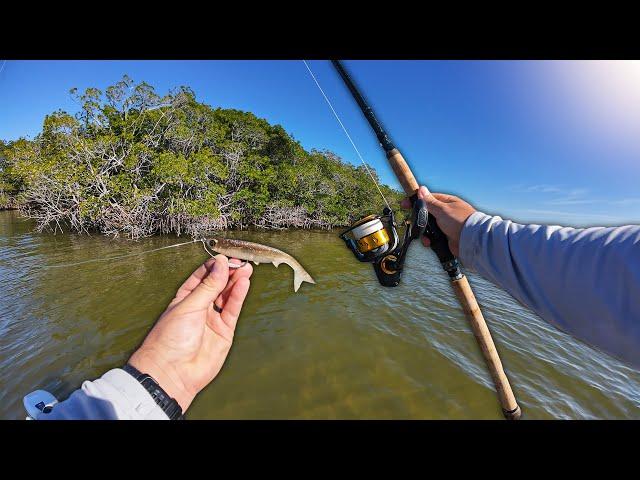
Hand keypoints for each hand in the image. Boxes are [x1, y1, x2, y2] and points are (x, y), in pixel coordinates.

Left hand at [128, 255, 251, 411]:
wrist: (172, 373)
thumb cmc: (169, 340)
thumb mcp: (189, 306)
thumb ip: (208, 286)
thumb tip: (220, 265)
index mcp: (185, 298)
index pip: (202, 276)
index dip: (214, 266)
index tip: (224, 258)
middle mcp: (199, 307)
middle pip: (217, 284)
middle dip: (228, 272)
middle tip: (239, 262)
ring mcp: (212, 319)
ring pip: (227, 296)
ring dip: (236, 282)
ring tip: (245, 270)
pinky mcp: (224, 331)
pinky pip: (233, 310)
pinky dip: (239, 296)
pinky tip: (243, 284)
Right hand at [401, 186, 475, 256]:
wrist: (471, 240)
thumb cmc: (460, 221)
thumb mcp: (442, 209)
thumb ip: (430, 202)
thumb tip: (421, 189)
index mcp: (446, 202)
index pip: (428, 199)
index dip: (416, 201)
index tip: (405, 204)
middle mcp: (446, 213)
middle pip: (426, 214)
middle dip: (420, 220)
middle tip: (416, 224)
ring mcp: (446, 225)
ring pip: (428, 227)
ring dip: (425, 233)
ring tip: (426, 237)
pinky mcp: (445, 236)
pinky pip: (433, 237)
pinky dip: (430, 240)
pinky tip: (430, 242)